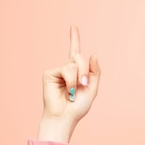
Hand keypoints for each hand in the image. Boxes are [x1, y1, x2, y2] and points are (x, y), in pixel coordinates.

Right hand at [38, 26, 100, 141]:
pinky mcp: (49, 73)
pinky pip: (66, 70)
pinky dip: (70, 81)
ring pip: (73, 64)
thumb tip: (93, 53)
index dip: (74, 39)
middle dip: (85, 71)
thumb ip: (95, 72)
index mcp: (76, 72)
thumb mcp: (92, 89)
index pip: (75, 52)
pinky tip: (67, 91)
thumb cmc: (77, 107)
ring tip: (73, 92)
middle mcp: (66, 69)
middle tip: (83, 85)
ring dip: (77, 79)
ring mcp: (57, 71)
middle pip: (79, 57)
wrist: (65, 117)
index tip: (73, 27)